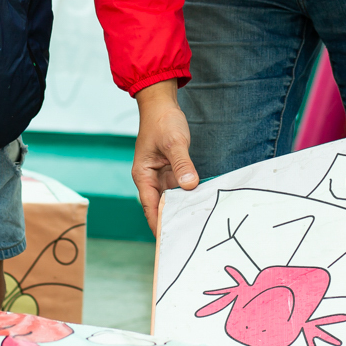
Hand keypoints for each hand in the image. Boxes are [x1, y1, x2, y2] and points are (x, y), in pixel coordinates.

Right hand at [132, 80, 198, 234]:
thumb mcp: (174, 143)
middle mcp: (151, 179)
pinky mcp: (172, 171)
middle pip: (161, 207)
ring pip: (172, 199)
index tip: (168, 240)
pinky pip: (180, 189)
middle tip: (188, 238)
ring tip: (197, 227)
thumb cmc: (162, 122)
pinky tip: (201, 205)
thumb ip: (182, 164)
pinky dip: (189, 197)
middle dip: (172, 221)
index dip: (158, 223)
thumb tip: (189, 186)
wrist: (161, 105)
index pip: (150, 206)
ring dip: (182, 210)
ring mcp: (162, 176)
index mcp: (143, 175)